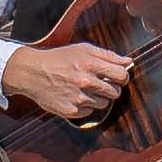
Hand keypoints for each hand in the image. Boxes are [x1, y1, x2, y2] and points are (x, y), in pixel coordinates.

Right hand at [7, 40, 129, 120]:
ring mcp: (78, 98)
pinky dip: (85, 106)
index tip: (117, 76)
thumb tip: (128, 62)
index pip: (121, 75)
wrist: (32, 73)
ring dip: (97, 97)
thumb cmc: (59, 59)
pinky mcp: (71, 111)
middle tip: (98, 83)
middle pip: (115, 92)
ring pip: (103, 104)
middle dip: (110, 88)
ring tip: (84, 89)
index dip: (122, 76)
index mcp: (90, 64)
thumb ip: (108, 55)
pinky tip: (74, 96)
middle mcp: (86, 82)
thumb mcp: (83, 49)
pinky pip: (89, 112)